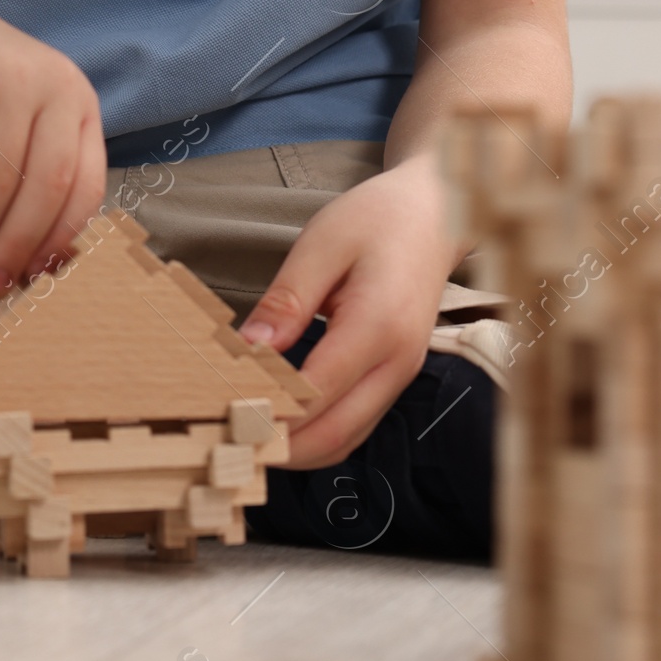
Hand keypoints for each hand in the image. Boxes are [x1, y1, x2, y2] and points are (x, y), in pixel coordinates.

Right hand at [0, 0, 105, 297]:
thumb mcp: (19, 112)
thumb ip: (34, 169)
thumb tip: (36, 262)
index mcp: (78, 100)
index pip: (86, 186)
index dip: (61, 239)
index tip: (35, 277)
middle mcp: (53, 88)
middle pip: (45, 191)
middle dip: (16, 248)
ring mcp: (7, 85)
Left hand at [239, 156, 456, 470]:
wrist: (438, 212)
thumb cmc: (378, 219)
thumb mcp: (322, 244)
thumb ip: (286, 301)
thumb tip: (248, 351)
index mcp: (377, 326)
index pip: (315, 394)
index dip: (268, 416)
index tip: (222, 419)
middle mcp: (396, 363)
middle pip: (334, 435)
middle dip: (279, 448)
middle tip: (227, 444)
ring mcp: (401, 375)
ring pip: (347, 439)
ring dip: (298, 449)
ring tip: (247, 437)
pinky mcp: (396, 376)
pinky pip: (356, 423)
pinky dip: (318, 434)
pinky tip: (282, 420)